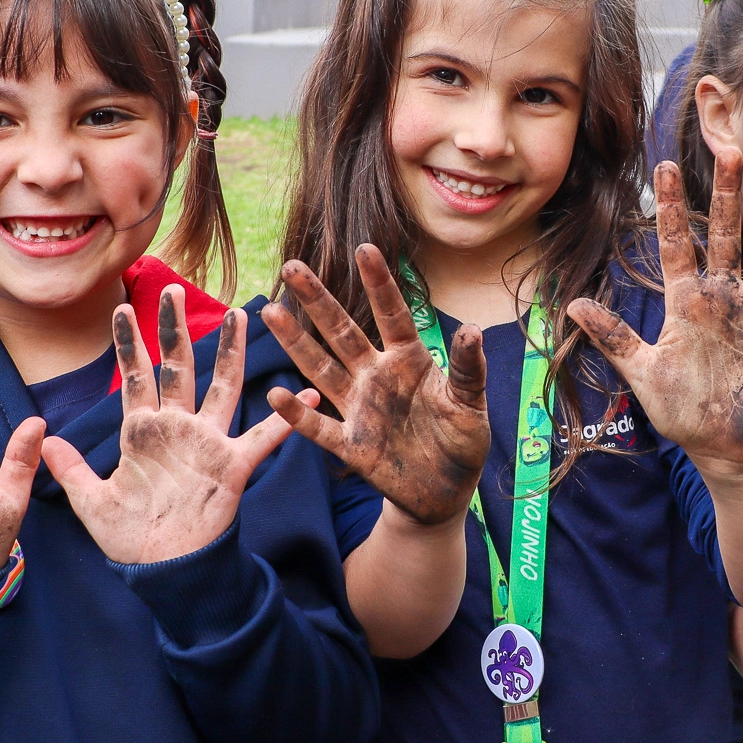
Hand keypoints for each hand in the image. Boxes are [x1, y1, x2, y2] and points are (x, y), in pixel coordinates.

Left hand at [43, 290, 308, 564]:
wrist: (168, 570)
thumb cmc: (130, 539)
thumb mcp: (92, 503)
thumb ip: (71, 469)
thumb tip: (45, 439)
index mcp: (142, 432)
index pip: (134, 377)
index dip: (127, 344)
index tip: (121, 308)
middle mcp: (177, 428)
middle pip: (177, 367)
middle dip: (174, 328)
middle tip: (172, 289)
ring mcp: (207, 443)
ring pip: (222, 386)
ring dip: (230, 352)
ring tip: (240, 314)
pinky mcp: (233, 465)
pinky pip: (264, 437)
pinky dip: (285, 418)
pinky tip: (307, 395)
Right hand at [260, 246, 489, 527]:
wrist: (446, 494)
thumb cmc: (461, 442)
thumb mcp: (472, 405)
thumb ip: (468, 370)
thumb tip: (471, 329)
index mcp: (409, 361)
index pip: (392, 315)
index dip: (378, 284)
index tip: (365, 248)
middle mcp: (377, 377)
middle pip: (342, 332)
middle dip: (318, 301)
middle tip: (293, 266)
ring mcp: (360, 410)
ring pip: (321, 369)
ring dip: (296, 343)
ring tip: (270, 311)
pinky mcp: (352, 446)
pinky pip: (319, 428)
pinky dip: (298, 415)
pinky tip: (276, 395)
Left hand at [566, 152, 742, 483]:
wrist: (728, 449)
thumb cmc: (684, 414)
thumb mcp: (644, 374)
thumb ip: (613, 337)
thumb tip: (573, 304)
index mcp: (685, 303)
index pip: (675, 243)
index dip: (669, 206)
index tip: (663, 167)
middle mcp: (722, 297)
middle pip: (722, 234)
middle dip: (723, 194)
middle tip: (727, 150)